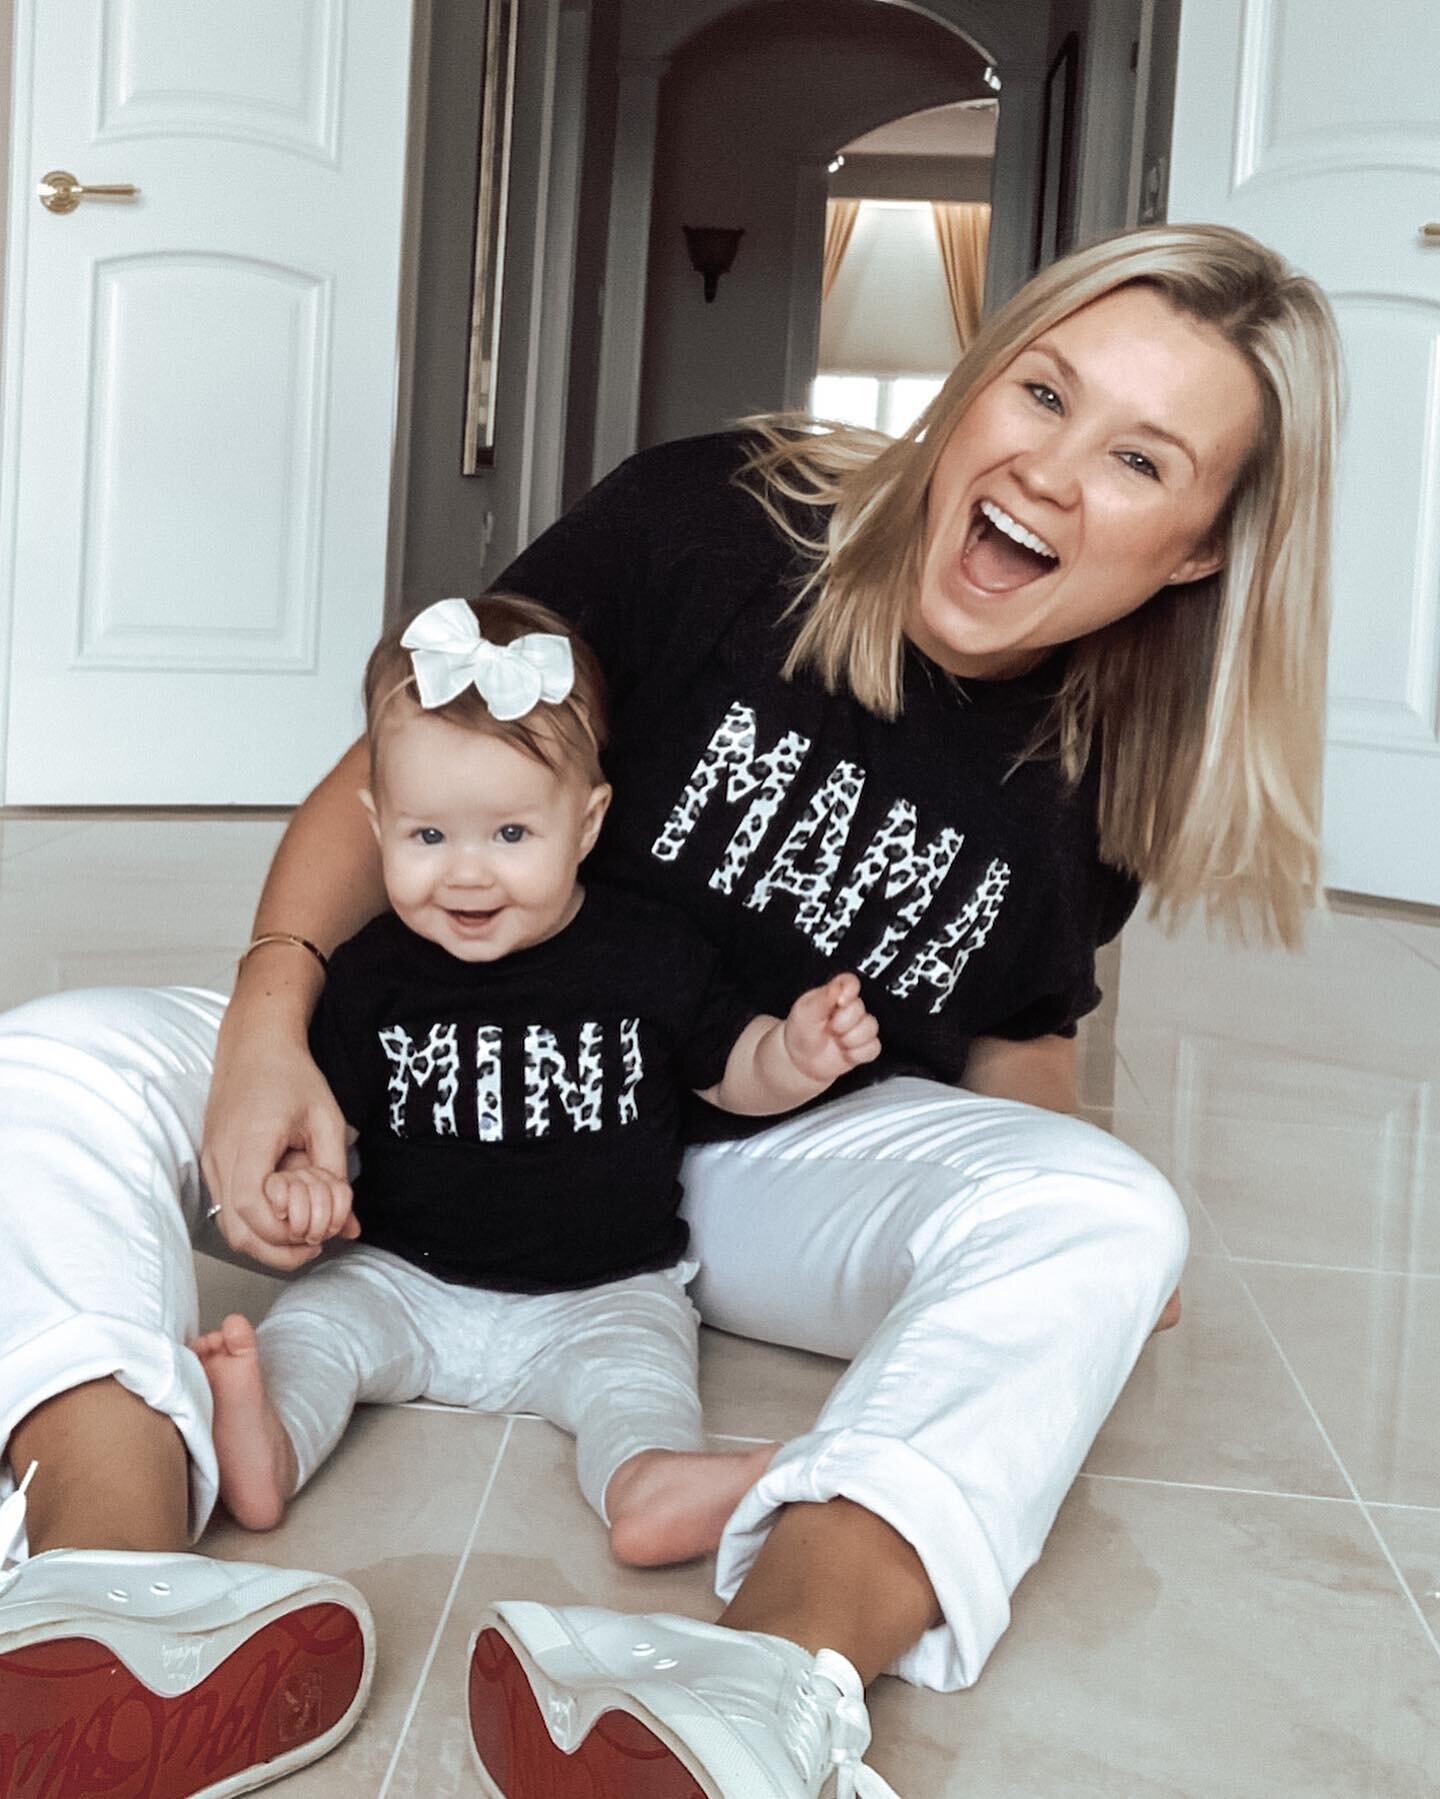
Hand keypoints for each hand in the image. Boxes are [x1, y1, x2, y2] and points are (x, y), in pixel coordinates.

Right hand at [202, 1010, 356, 1269]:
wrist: (254, 1045)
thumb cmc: (291, 1075)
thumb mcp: (327, 1120)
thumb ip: (336, 1172)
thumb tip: (351, 1226)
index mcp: (249, 1141)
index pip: (252, 1207)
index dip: (283, 1233)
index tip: (315, 1234)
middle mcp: (221, 1157)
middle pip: (236, 1230)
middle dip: (277, 1251)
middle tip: (315, 1247)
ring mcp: (212, 1162)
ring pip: (229, 1226)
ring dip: (266, 1241)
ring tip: (304, 1236)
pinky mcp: (214, 1164)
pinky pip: (229, 1209)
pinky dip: (256, 1224)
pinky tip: (286, 1217)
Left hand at [782, 972, 880, 1087]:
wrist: (801, 1061)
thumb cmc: (801, 1032)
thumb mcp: (805, 1012)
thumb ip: (822, 998)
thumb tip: (838, 984)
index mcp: (835, 994)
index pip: (851, 983)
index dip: (849, 991)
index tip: (840, 1002)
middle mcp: (849, 1009)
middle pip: (861, 1008)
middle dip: (843, 1023)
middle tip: (828, 1028)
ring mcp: (859, 1027)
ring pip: (870, 1028)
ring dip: (850, 1039)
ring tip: (836, 1041)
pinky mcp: (865, 1046)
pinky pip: (874, 1047)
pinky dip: (857, 1054)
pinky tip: (845, 1052)